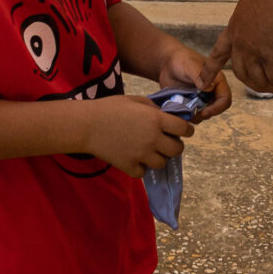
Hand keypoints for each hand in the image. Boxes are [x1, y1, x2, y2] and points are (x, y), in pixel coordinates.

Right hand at [80, 93, 195, 176]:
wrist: (86, 125)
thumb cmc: (109, 108)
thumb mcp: (135, 101)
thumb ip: (154, 109)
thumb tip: (168, 116)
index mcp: (156, 120)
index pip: (185, 129)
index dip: (186, 130)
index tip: (183, 131)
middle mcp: (153, 138)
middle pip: (177, 150)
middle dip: (175, 146)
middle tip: (166, 142)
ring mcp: (141, 154)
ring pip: (162, 163)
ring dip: (159, 158)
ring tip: (150, 151)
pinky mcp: (129, 166)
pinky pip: (143, 172)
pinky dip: (141, 167)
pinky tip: (135, 159)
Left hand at [153, 43, 232, 123]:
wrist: (167, 64)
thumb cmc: (181, 60)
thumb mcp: (190, 65)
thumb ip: (199, 75)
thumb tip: (210, 88)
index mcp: (217, 81)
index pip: (225, 99)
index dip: (217, 108)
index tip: (204, 112)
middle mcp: (212, 91)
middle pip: (215, 110)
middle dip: (205, 114)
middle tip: (192, 114)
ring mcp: (201, 99)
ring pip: (203, 115)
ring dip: (195, 117)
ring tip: (183, 112)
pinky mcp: (191, 104)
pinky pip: (192, 115)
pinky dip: (186, 116)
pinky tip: (178, 111)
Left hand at [206, 0, 272, 97]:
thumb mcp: (254, 1)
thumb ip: (256, 16)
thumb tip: (268, 16)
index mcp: (234, 28)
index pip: (218, 54)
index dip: (210, 70)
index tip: (203, 82)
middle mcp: (241, 43)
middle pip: (242, 74)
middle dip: (257, 83)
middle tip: (272, 84)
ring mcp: (255, 51)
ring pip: (259, 81)